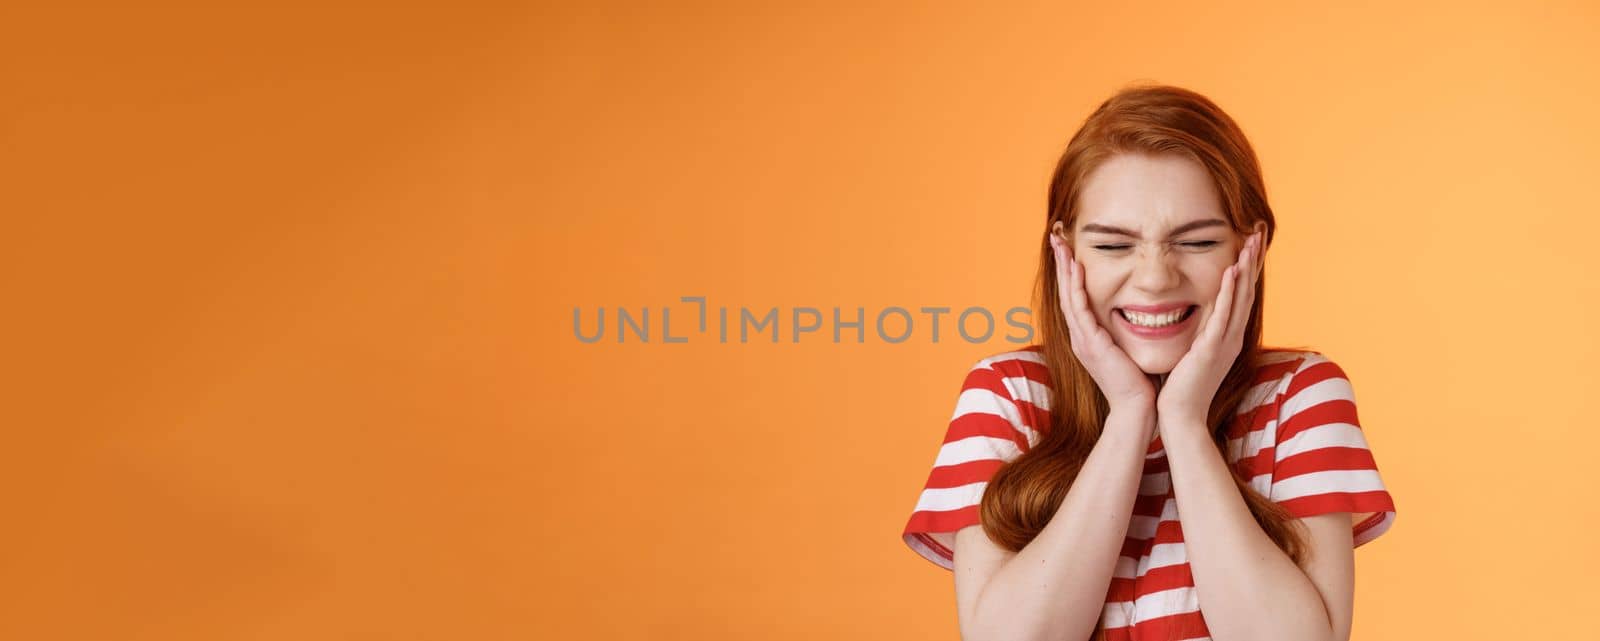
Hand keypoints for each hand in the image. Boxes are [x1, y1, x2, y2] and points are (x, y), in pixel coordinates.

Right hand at [1050, 233, 1154, 411]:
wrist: (1136, 407)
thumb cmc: (1138, 380)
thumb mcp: (1128, 348)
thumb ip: (1126, 330)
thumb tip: (1140, 311)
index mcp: (1087, 336)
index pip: (1075, 297)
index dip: (1069, 272)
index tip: (1069, 248)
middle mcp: (1080, 335)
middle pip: (1065, 292)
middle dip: (1061, 263)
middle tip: (1056, 237)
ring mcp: (1082, 339)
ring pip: (1068, 296)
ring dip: (1064, 269)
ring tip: (1060, 245)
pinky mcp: (1091, 344)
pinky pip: (1080, 309)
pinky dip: (1076, 287)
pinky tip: (1076, 268)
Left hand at [1156, 228, 1264, 427]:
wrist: (1181, 416)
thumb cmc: (1182, 387)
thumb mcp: (1194, 352)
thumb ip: (1199, 332)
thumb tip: (1193, 314)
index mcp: (1227, 336)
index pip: (1240, 294)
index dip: (1247, 268)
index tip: (1250, 242)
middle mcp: (1232, 336)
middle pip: (1247, 290)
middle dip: (1253, 260)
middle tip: (1259, 231)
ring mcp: (1225, 343)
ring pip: (1240, 299)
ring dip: (1246, 269)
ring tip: (1251, 242)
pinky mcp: (1212, 350)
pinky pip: (1223, 316)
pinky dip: (1229, 292)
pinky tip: (1232, 271)